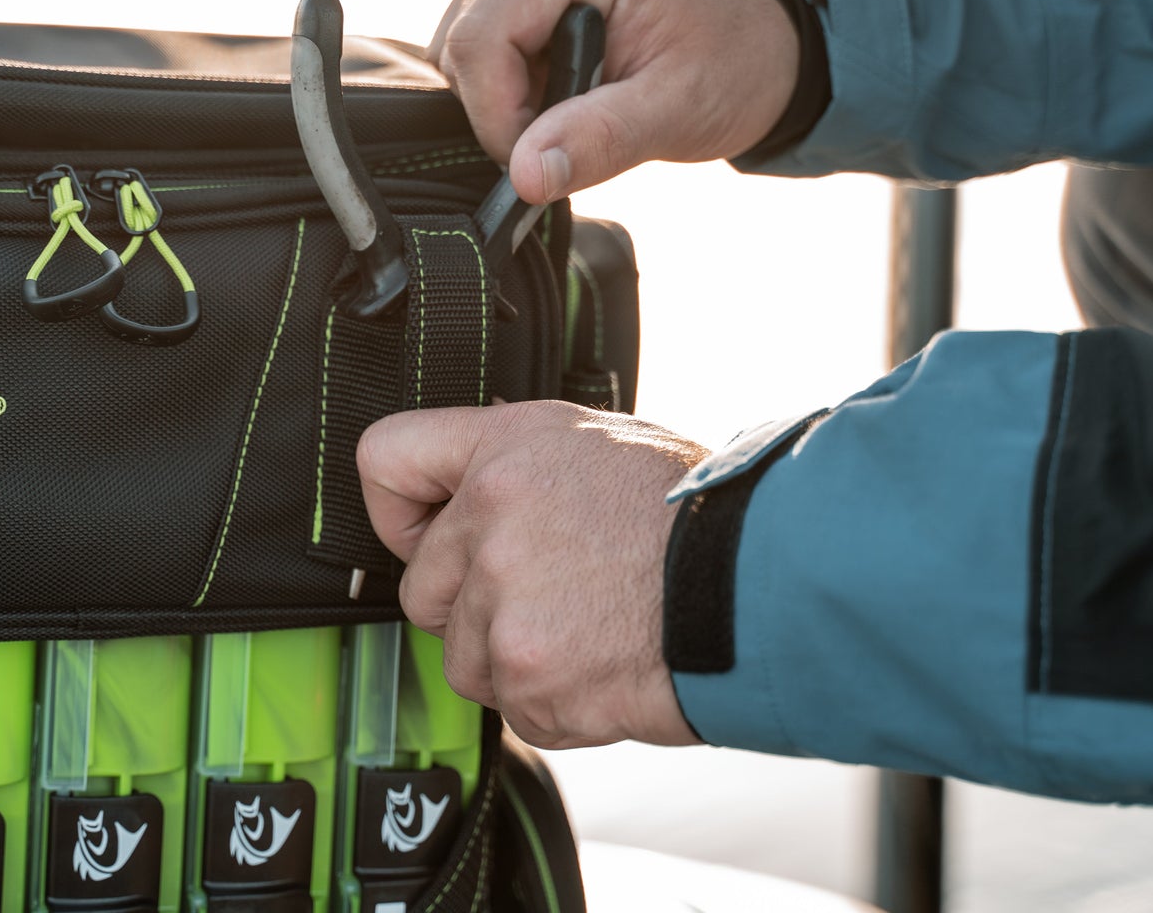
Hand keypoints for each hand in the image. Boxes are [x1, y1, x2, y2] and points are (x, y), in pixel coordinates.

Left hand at [357, 400, 706, 748]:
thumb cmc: (703, 516)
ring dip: (516, 663)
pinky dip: (558, 705)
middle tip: (552, 598)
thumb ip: (526, 462)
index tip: (422, 533)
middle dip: (472, 607)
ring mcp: (505, 600)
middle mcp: (493, 516)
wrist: (766, 585)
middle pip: (421, 588)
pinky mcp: (528, 675)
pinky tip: (609, 665)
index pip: (386, 458)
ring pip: (463, 660)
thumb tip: (478, 476)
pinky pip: (516, 709)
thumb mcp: (606, 442)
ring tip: (592, 630)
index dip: (396, 509)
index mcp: (507, 448)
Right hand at [430, 0, 800, 203]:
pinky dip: (512, 83)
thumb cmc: (735, 61)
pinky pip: (480, 42)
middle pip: (463, 43)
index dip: (497, 116)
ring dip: (508, 98)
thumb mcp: (678, 109)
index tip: (542, 159)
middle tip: (573, 134)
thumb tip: (523, 176)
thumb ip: (599, 140)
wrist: (765, 33)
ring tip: (581, 105)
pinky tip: (566, 86)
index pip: (479, 41)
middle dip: (504, 110)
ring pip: (462, 47)